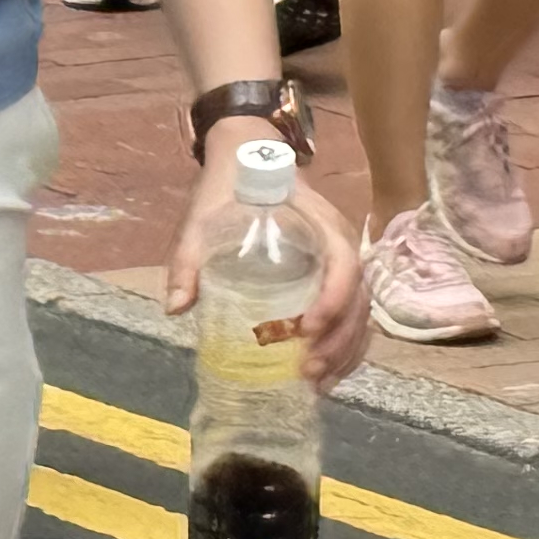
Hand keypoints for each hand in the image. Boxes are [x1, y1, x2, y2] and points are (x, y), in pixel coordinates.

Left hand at [168, 136, 369, 391]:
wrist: (247, 154)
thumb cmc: (228, 187)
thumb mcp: (203, 218)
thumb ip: (188, 260)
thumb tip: (175, 308)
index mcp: (320, 224)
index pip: (344, 266)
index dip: (333, 301)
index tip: (306, 330)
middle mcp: (342, 244)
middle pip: (360, 300)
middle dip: (339, 341)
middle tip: (308, 372)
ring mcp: (344, 261)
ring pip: (363, 314)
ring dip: (346, 351)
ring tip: (318, 383)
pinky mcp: (337, 275)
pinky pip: (355, 315)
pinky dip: (346, 345)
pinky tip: (327, 371)